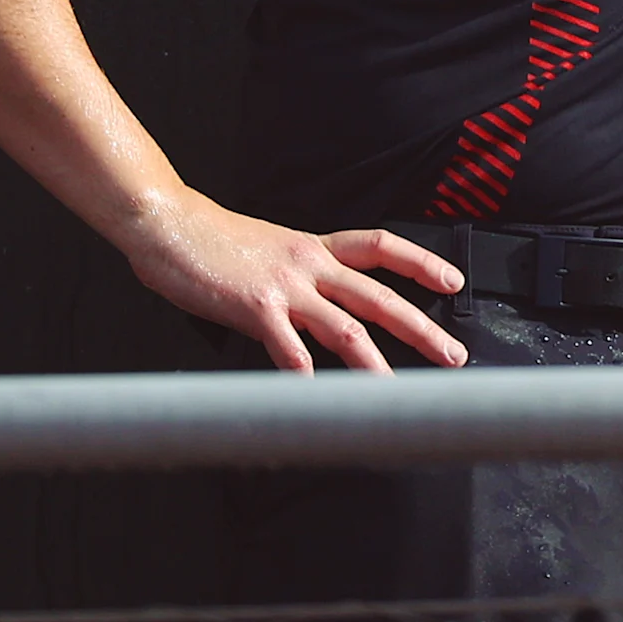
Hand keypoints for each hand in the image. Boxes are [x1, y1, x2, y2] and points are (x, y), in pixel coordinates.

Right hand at [123, 193, 467, 373]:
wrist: (168, 224)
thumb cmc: (214, 240)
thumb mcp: (272, 248)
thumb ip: (300, 273)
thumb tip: (321, 302)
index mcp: (315, 248)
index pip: (383, 247)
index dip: (422, 262)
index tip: (454, 280)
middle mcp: (309, 265)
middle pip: (379, 297)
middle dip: (420, 327)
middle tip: (451, 353)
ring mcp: (284, 287)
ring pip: (344, 327)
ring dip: (373, 363)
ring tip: (395, 391)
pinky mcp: (253, 307)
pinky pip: (286, 346)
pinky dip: (303, 372)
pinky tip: (316, 396)